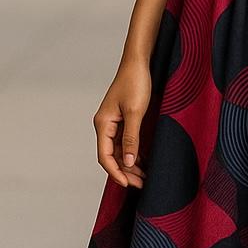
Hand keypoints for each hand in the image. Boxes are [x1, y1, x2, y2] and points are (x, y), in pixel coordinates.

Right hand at [93, 56, 151, 187]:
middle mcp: (105, 125)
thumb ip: (131, 138)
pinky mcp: (124, 120)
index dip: (115, 172)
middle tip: (141, 184)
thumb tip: (129, 162)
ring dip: (130, 164)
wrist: (138, 63)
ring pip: (119, 151)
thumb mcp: (135, 112)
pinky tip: (144, 162)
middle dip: (125, 172)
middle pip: (112, 156)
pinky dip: (134, 153)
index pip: (105, 156)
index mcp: (103, 124)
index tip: (128, 185)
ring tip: (145, 177)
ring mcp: (114, 123)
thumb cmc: (135, 83)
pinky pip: (126, 142)